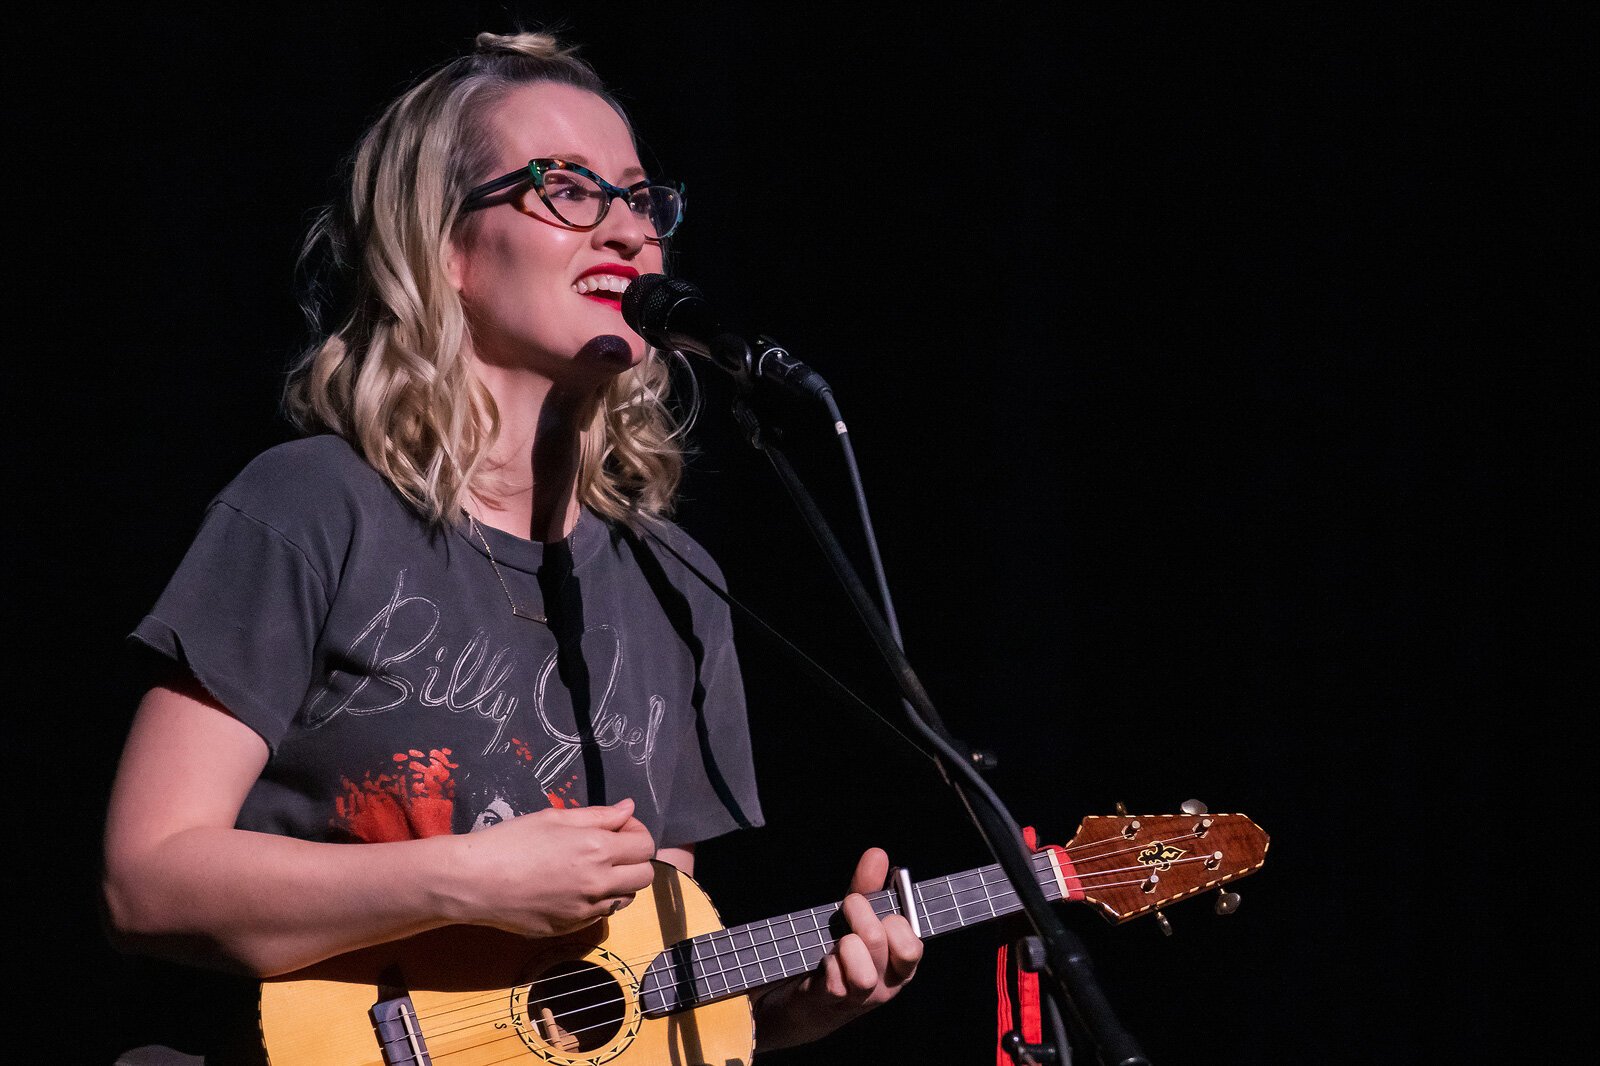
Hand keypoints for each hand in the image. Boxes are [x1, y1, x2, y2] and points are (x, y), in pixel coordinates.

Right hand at [446, 798, 656, 936]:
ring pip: (626, 899)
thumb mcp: (555, 818)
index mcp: (597, 848)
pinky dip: (598, 902)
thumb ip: (598, 816)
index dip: (637, 833)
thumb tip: (628, 809)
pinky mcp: (571, 928)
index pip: (645, 846)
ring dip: (620, 883)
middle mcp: (598, 882)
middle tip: (612, 850)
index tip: (620, 828)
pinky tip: (574, 889)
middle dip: (635, 860)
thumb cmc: (511, 840)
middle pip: (644, 876)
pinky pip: (601, 915)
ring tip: (594, 870)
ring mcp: (586, 910)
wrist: (474, 881)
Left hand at [755, 847, 924, 1048]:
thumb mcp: (856, 919)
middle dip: (859, 914)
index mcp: (901, 966)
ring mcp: (861, 998)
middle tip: (849, 907)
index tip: (879, 910)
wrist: (808, 998)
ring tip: (838, 943)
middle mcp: (887, 986)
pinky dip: (827, 964)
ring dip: (844, 945)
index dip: (894, 921)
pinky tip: (824, 962)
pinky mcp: (832, 1003)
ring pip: (862, 972)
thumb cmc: (841, 954)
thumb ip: (869, 889)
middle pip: (879, 941)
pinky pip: (835, 982)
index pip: (912, 946)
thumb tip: (878, 854)